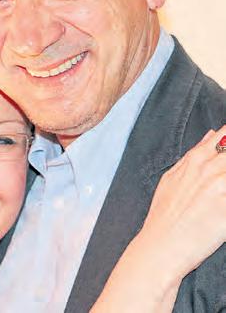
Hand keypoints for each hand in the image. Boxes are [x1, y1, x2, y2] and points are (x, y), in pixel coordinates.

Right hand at [138, 126, 225, 279]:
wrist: (162, 245)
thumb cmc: (163, 214)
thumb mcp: (171, 177)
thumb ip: (193, 155)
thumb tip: (211, 135)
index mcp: (194, 160)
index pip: (225, 136)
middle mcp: (210, 169)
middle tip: (222, 180)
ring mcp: (220, 187)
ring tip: (221, 190)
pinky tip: (224, 201)